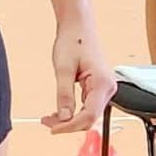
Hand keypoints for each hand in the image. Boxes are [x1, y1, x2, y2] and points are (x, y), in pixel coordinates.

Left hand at [44, 16, 112, 136]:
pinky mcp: (98, 88)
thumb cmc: (73, 41)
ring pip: (88, 114)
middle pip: (90, 118)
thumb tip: (64, 117)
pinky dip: (73, 112)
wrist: (78, 26)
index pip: (90, 115)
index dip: (71, 126)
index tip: (53, 129)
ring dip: (69, 119)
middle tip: (46, 122)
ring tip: (49, 118)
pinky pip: (87, 106)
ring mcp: (105, 89)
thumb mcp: (63, 68)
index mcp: (102, 83)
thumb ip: (64, 94)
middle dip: (68, 124)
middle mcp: (108, 88)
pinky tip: (59, 111)